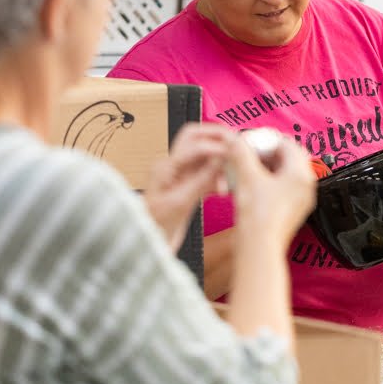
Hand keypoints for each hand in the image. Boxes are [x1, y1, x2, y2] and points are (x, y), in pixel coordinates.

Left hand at [144, 123, 234, 252]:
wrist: (146, 246)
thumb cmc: (154, 228)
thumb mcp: (180, 204)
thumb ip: (200, 180)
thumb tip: (219, 159)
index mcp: (165, 167)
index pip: (194, 145)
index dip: (216, 147)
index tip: (234, 152)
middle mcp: (171, 166)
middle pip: (195, 137)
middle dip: (216, 137)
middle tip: (236, 143)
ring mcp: (179, 175)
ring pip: (204, 156)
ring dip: (219, 162)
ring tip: (231, 175)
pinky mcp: (186, 187)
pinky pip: (206, 174)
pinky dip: (217, 178)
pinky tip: (223, 190)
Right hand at [227, 133, 316, 242]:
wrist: (259, 247)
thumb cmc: (258, 217)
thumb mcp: (246, 177)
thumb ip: (241, 153)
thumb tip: (236, 140)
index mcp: (301, 174)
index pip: (288, 144)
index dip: (267, 140)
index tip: (252, 141)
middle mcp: (306, 187)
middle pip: (289, 158)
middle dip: (268, 153)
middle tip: (251, 152)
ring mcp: (301, 201)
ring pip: (286, 174)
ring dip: (268, 167)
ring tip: (249, 168)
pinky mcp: (293, 212)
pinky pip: (284, 189)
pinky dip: (269, 182)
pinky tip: (252, 185)